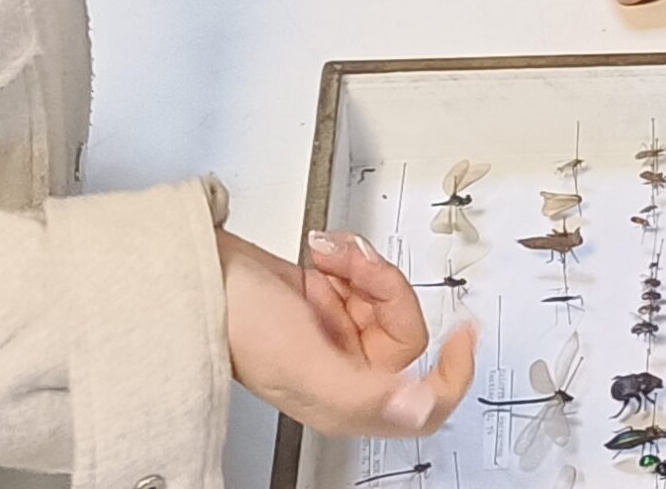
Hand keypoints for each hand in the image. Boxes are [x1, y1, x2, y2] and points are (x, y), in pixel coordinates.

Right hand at [218, 229, 476, 437]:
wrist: (200, 274)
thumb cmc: (236, 324)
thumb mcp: (305, 362)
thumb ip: (367, 392)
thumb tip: (420, 407)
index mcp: (348, 404)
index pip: (423, 407)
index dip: (452, 376)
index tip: (465, 335)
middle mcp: (347, 372)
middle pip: (406, 333)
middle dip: (382, 287)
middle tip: (353, 268)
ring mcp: (338, 334)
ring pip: (386, 297)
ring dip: (361, 265)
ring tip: (327, 257)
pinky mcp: (329, 300)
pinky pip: (365, 275)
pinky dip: (347, 256)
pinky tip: (320, 256)